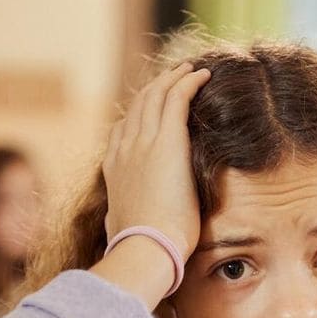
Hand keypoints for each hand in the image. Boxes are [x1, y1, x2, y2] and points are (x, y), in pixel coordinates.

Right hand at [102, 62, 211, 260]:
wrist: (145, 246)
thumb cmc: (139, 248)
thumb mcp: (122, 229)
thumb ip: (121, 220)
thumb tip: (115, 230)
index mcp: (114, 169)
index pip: (124, 130)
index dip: (139, 114)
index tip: (154, 107)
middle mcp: (124, 148)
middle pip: (139, 106)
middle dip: (157, 88)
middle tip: (175, 77)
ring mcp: (143, 141)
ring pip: (157, 96)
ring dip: (174, 78)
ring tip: (190, 70)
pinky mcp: (167, 141)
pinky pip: (177, 98)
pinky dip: (189, 82)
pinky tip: (202, 75)